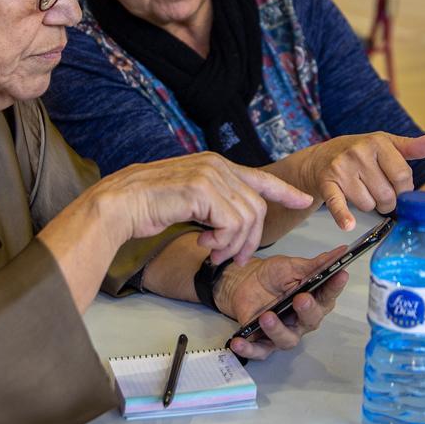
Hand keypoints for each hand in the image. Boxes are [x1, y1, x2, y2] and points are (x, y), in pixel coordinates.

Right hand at [94, 152, 312, 265]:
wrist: (120, 204)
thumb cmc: (147, 205)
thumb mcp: (189, 199)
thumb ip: (213, 202)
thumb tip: (233, 221)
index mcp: (214, 164)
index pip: (260, 178)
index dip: (284, 191)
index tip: (304, 201)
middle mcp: (216, 165)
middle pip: (257, 206)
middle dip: (250, 239)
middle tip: (232, 258)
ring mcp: (210, 174)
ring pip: (247, 218)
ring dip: (234, 244)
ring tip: (214, 254)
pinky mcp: (202, 190)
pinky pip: (232, 224)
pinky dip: (222, 242)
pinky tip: (204, 244)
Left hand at [217, 245, 348, 360]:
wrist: (245, 282)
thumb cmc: (273, 276)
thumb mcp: (291, 266)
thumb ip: (314, 264)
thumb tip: (340, 252)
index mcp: (314, 300)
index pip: (329, 294)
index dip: (335, 286)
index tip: (341, 274)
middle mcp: (302, 320)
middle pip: (311, 321)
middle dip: (307, 310)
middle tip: (300, 298)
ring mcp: (284, 332)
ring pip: (286, 339)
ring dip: (277, 330)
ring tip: (266, 316)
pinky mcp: (263, 341)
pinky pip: (258, 350)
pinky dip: (248, 349)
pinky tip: (238, 342)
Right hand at [302, 132, 424, 230]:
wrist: (321, 158)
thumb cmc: (359, 153)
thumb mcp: (385, 145)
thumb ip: (411, 147)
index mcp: (377, 142)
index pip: (403, 176)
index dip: (405, 190)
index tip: (399, 190)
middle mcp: (358, 153)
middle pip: (387, 195)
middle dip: (387, 201)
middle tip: (380, 193)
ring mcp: (342, 169)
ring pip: (368, 205)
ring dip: (368, 206)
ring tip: (361, 192)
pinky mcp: (327, 184)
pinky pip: (339, 204)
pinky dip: (344, 216)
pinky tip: (347, 224)